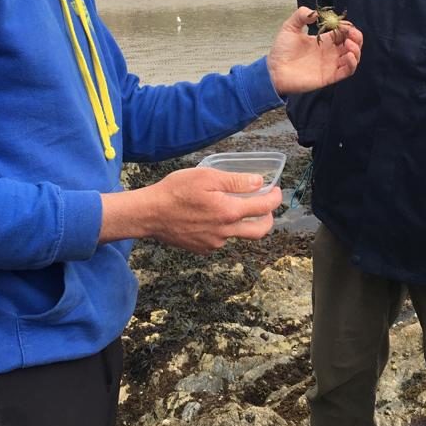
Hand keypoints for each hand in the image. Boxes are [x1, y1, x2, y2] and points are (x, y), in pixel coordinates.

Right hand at [99, 167, 276, 253]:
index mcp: (228, 212)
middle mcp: (225, 232)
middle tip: (266, 207)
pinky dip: (223, 229)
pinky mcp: (202, 248)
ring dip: (242, 222)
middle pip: (259, 231)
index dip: (274, 198)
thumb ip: (236, 181)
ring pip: (238, 235)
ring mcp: (214, 243)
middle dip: (268, 219)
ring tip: (232, 206)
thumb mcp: (206, 177)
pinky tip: (210, 217)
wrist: (149, 214)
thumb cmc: (175, 191)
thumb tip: (259, 183)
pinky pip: (221, 240)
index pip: (263, 208)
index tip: (276, 190)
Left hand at [267, 7, 362, 94]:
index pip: (343, 33)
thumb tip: (316, 13)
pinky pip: (347, 71)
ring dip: (356, 50)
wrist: (274, 70)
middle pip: (352, 44)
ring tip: (350, 44)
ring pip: (353, 58)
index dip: (347, 28)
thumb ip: (301, 15)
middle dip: (356, 37)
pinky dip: (352, 64)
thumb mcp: (289, 27)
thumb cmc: (281, 50)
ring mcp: (331, 65)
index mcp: (324, 40)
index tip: (344, 24)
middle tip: (351, 34)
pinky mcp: (329, 77)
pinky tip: (349, 55)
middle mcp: (330, 52)